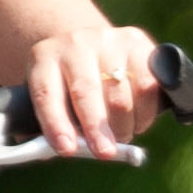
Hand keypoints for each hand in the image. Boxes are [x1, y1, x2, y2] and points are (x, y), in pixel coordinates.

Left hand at [12, 24, 164, 159]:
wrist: (89, 46)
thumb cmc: (67, 88)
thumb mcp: (52, 101)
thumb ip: (58, 127)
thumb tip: (75, 150)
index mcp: (44, 59)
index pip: (46, 94)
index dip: (56, 124)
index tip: (68, 150)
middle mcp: (75, 44)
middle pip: (86, 90)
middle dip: (97, 128)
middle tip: (105, 153)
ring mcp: (108, 40)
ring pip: (121, 93)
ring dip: (124, 125)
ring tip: (120, 135)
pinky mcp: (138, 42)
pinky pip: (148, 85)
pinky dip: (146, 112)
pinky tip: (138, 119)